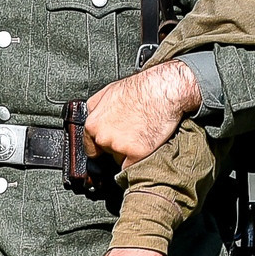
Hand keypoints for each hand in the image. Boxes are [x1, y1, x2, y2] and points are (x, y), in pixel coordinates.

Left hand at [83, 59, 203, 165]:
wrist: (163, 90)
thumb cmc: (140, 88)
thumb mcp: (107, 92)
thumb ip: (95, 109)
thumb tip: (92, 118)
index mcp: (93, 124)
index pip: (91, 148)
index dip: (103, 147)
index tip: (110, 147)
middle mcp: (103, 137)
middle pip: (108, 154)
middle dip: (118, 147)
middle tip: (132, 133)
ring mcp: (119, 147)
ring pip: (121, 160)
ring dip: (130, 153)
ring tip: (142, 135)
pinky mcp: (137, 153)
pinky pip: (134, 167)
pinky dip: (140, 160)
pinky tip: (147, 145)